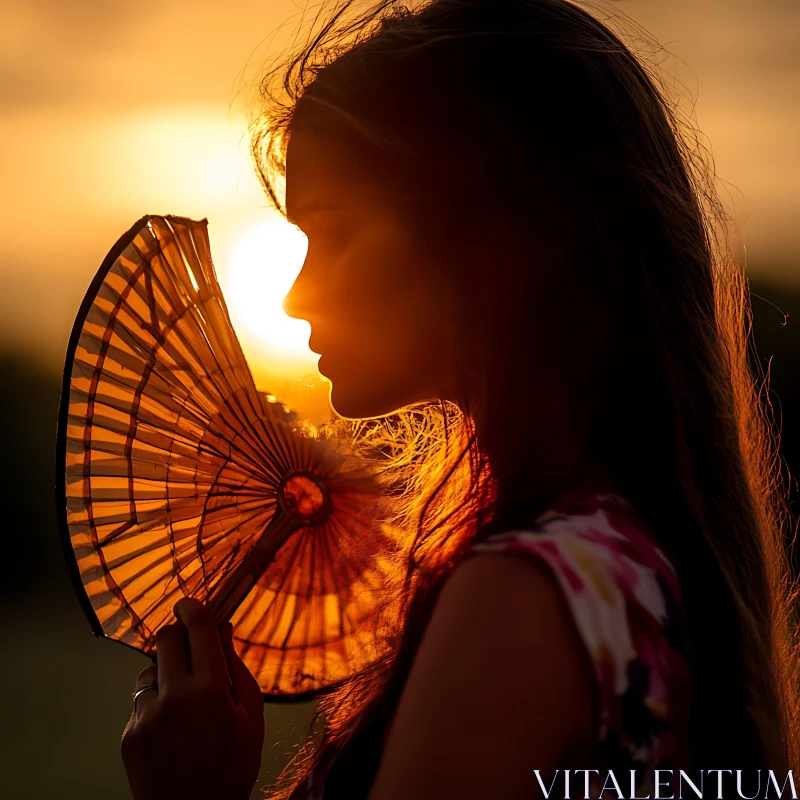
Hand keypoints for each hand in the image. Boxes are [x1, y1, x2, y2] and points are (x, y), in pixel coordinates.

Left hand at [121, 598, 264, 799]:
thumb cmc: (230, 770)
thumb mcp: (251, 717)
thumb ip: (237, 668)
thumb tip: (224, 630)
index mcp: (211, 690)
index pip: (198, 627)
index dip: (194, 608)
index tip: (192, 604)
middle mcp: (175, 696)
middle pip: (165, 638)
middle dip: (178, 635)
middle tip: (191, 647)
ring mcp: (147, 715)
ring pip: (149, 667)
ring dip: (165, 670)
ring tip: (182, 697)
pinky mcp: (129, 732)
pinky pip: (141, 699)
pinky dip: (155, 701)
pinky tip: (171, 724)